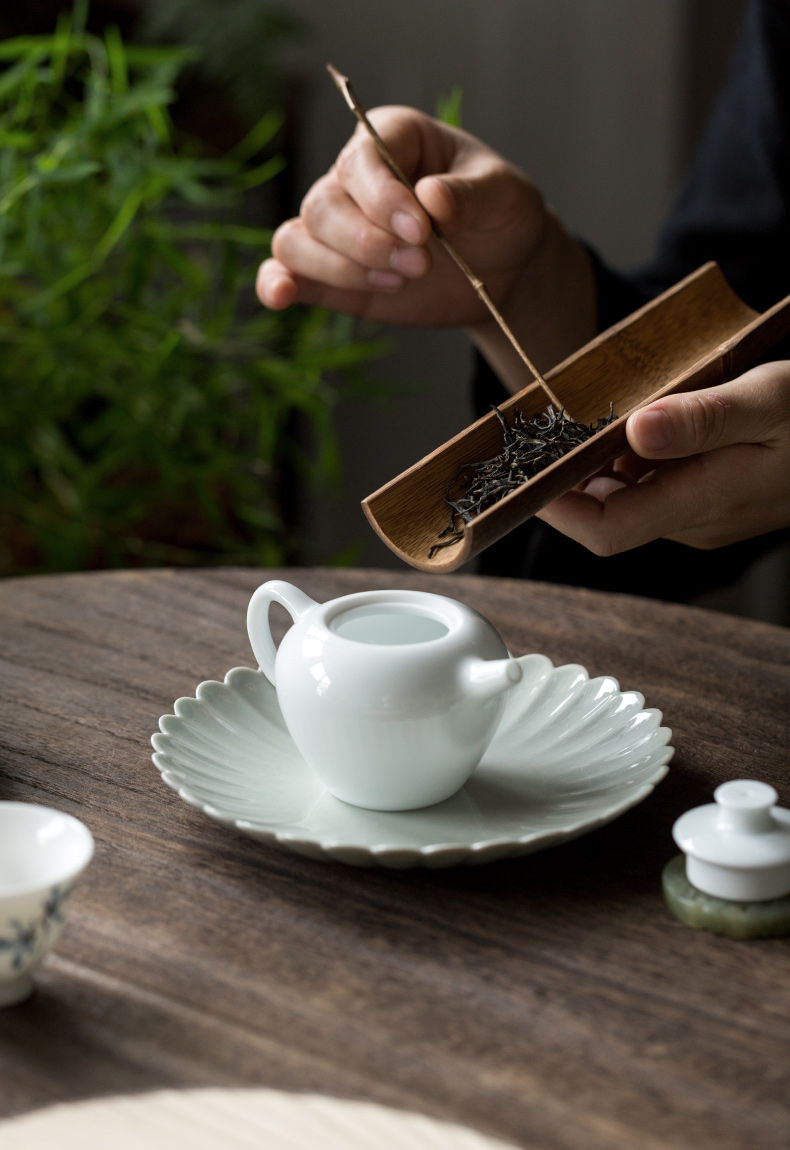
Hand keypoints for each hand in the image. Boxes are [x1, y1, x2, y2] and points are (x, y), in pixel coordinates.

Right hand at [256, 107, 595, 378]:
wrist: (500, 269)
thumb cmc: (501, 216)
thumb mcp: (505, 196)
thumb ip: (471, 194)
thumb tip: (432, 197)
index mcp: (393, 137)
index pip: (361, 160)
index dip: (383, 198)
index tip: (422, 231)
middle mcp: (354, 178)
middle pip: (323, 205)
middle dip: (368, 243)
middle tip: (421, 264)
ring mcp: (337, 227)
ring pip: (299, 240)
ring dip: (345, 270)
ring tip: (398, 282)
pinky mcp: (329, 273)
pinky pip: (284, 269)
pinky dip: (277, 283)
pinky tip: (283, 297)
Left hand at [537, 362, 789, 553]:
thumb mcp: (766, 400)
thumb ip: (701, 418)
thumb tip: (635, 431)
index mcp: (702, 503)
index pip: (607, 530)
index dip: (558, 508)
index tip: (524, 473)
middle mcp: (692, 519)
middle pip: (606, 513)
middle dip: (569, 478)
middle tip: (545, 430)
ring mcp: (698, 512)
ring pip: (625, 496)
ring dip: (596, 463)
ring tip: (582, 417)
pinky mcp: (704, 497)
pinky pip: (648, 483)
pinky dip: (626, 456)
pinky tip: (628, 420)